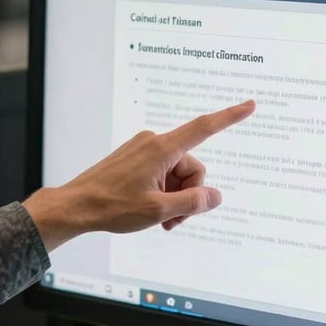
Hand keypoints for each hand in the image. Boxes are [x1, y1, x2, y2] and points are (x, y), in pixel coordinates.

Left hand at [24, 99, 255, 250]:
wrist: (76, 206)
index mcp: (162, 149)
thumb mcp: (158, 211)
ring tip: (161, 220)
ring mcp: (143, 151)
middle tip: (173, 220)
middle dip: (189, 195)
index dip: (230, 117)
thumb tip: (215, 196)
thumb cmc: (112, 207)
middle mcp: (154, 143)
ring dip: (175, 199)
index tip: (250, 105)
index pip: (204, 128)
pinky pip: (162, 174)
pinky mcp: (136, 159)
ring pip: (177, 175)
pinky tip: (152, 211)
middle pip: (192, 168)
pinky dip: (163, 193)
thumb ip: (192, 203)